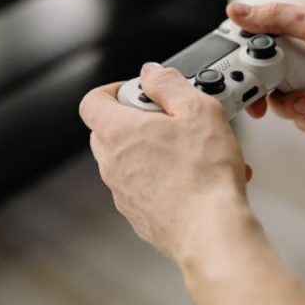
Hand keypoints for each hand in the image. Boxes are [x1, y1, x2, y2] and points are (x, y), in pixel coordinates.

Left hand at [79, 63, 253, 261]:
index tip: (139, 90)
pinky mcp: (138, 216)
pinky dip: (163, 178)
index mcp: (118, 132)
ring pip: (129, 160)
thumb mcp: (197, 109)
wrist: (212, 231)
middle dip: (138, 119)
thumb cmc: (205, 175)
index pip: (92, 101)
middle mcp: (112, 163)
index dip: (113, 90)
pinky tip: (196, 178)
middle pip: (109, 130)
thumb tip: (152, 73)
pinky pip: (143, 187)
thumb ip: (169, 83)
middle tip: (170, 119)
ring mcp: (122, 193)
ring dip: (155, 150)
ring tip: (194, 152)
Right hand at [228, 2, 304, 132]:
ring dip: (295, 107)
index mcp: (297, 31)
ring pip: (282, 104)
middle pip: (262, 79)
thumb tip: (235, 10)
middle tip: (265, 101)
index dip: (241, 60)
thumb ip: (276, 18)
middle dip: (265, 93)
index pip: (255, 42)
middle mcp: (303, 57)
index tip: (236, 74)